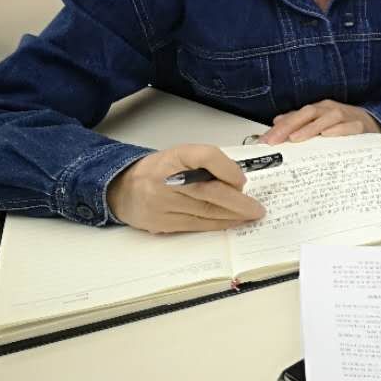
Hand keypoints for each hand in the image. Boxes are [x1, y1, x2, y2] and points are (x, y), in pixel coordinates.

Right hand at [107, 143, 264, 233]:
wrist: (123, 188)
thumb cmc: (162, 170)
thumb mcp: (183, 157)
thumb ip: (209, 165)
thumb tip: (237, 183)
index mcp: (176, 155)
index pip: (206, 157)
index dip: (228, 169)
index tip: (242, 181)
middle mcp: (167, 179)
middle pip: (208, 191)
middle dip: (238, 203)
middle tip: (257, 209)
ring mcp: (161, 203)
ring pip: (204, 212)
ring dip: (231, 217)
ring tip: (249, 217)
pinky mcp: (160, 222)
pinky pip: (195, 225)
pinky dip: (215, 225)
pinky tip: (230, 223)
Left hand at [260, 100, 380, 144]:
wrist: (374, 124)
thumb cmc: (343, 126)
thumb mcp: (319, 124)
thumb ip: (298, 123)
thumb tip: (276, 123)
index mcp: (319, 109)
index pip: (296, 115)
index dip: (280, 127)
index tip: (266, 140)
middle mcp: (330, 110)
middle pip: (308, 113)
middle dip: (290, 126)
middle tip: (275, 140)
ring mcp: (346, 116)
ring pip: (327, 118)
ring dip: (310, 128)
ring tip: (296, 139)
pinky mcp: (360, 126)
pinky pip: (349, 127)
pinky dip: (338, 130)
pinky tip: (327, 136)